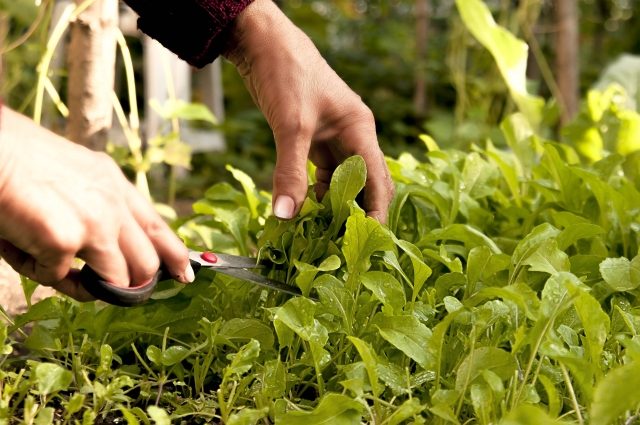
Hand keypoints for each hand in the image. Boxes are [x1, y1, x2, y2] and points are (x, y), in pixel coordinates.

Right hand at [0, 108, 192, 300]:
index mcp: (115, 186)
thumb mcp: (76, 176)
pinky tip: (17, 245)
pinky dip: (36, 271)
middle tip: (117, 292)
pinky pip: (59, 279)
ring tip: (51, 266)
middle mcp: (113, 206)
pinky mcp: (66, 243)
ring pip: (116, 281)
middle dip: (136, 285)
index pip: (158, 227)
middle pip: (148, 263)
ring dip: (88, 286)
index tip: (185, 274)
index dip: (175, 255)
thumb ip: (97, 206)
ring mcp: (95, 225)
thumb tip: (100, 253)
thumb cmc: (20, 161)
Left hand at [223, 0, 394, 221]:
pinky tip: (304, 211)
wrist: (263, 43)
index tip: (366, 241)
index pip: (377, 180)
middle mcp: (353, 136)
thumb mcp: (290, 126)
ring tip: (323, 235)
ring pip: (342, 182)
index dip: (374, 212)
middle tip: (344, 245)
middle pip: (365, 184)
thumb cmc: (286, 74)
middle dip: (357, 213)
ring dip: (334, 207)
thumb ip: (290, 172)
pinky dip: (315, 194)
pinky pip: (321, 174)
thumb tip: (287, 215)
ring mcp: (334, 138)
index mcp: (360, 130)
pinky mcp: (314, 139)